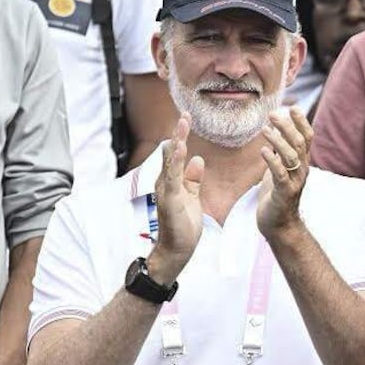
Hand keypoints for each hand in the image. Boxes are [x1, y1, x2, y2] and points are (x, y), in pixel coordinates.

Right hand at [149, 113, 204, 282]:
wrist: (177, 250)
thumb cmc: (182, 226)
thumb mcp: (192, 197)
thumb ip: (193, 179)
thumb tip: (198, 160)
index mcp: (172, 181)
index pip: (176, 155)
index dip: (181, 137)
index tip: (186, 118)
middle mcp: (165, 183)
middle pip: (171, 153)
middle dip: (178, 133)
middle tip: (185, 114)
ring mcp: (166, 190)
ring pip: (170, 160)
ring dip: (177, 141)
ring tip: (183, 122)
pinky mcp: (170, 199)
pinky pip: (172, 176)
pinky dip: (175, 161)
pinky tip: (179, 147)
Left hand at [257, 107, 310, 239]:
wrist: (279, 225)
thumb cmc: (277, 195)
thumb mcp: (279, 169)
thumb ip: (280, 153)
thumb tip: (275, 132)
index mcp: (302, 163)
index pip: (308, 137)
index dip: (302, 122)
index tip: (292, 107)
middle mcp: (302, 170)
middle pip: (300, 143)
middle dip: (287, 126)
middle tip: (273, 114)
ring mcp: (295, 182)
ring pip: (291, 156)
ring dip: (278, 141)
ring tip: (265, 130)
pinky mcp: (284, 193)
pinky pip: (280, 174)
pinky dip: (272, 161)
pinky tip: (263, 151)